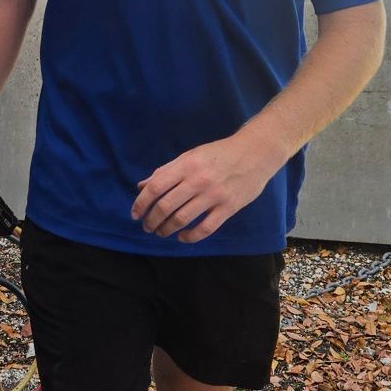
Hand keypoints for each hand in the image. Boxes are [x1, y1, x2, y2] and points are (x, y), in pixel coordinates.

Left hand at [131, 133, 277, 243]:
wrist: (255, 153)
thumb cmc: (219, 153)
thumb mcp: (190, 156)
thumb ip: (166, 171)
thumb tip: (142, 187)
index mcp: (186, 165)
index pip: (156, 187)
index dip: (141, 202)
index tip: (135, 214)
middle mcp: (198, 180)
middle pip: (166, 206)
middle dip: (151, 220)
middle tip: (147, 227)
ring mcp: (214, 195)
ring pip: (182, 219)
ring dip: (166, 229)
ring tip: (161, 232)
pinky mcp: (228, 208)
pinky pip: (205, 229)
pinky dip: (190, 237)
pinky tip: (182, 237)